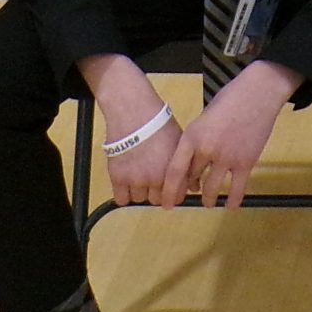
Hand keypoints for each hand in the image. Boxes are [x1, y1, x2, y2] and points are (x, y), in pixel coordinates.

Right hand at [80, 54, 180, 208]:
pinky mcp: (117, 177)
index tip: (168, 186)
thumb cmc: (159, 123)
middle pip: (157, 199)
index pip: (176, 196)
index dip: (173, 192)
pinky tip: (126, 182)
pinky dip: (124, 193)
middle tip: (151, 176)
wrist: (133, 111)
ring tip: (138, 174)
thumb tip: (194, 187)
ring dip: (140, 190)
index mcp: (172, 171)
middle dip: (156, 191)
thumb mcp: (180, 142)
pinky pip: (121, 199)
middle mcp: (155, 179)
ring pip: (139, 199)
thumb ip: (187, 166)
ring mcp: (135, 179)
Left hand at [167, 60, 300, 208]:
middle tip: (189, 196)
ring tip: (207, 203)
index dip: (169, 191)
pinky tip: (230, 207)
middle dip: (190, 190)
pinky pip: (237, 189)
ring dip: (208, 199)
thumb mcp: (204, 118)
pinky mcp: (246, 162)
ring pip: (211, 189)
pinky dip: (232, 200)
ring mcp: (226, 158)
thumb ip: (197, 140)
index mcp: (192, 137)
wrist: (257, 93)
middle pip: (193, 179)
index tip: (165, 204)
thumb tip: (193, 162)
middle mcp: (206, 150)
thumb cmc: (229, 100)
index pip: (174, 171)